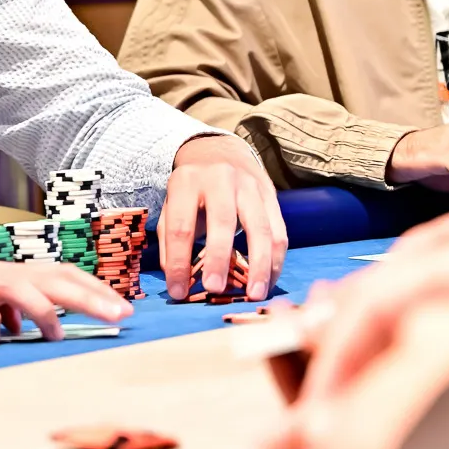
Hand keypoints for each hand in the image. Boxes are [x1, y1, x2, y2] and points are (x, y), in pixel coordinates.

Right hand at [0, 233, 133, 341]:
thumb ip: (2, 308)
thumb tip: (26, 327)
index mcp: (3, 272)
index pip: (58, 272)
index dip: (92, 287)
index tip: (122, 305)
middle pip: (50, 277)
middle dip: (89, 296)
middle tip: (120, 314)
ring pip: (18, 286)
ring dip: (43, 309)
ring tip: (57, 335)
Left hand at [159, 135, 286, 301]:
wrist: (219, 153)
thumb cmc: (192, 191)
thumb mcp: (172, 206)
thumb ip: (170, 241)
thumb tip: (178, 281)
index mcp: (185, 182)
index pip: (180, 226)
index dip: (179, 262)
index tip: (178, 292)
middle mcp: (219, 179)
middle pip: (222, 222)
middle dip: (219, 259)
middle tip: (214, 290)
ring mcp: (249, 185)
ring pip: (259, 228)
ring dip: (259, 266)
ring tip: (254, 295)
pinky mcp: (271, 195)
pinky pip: (278, 232)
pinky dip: (276, 261)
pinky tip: (268, 282)